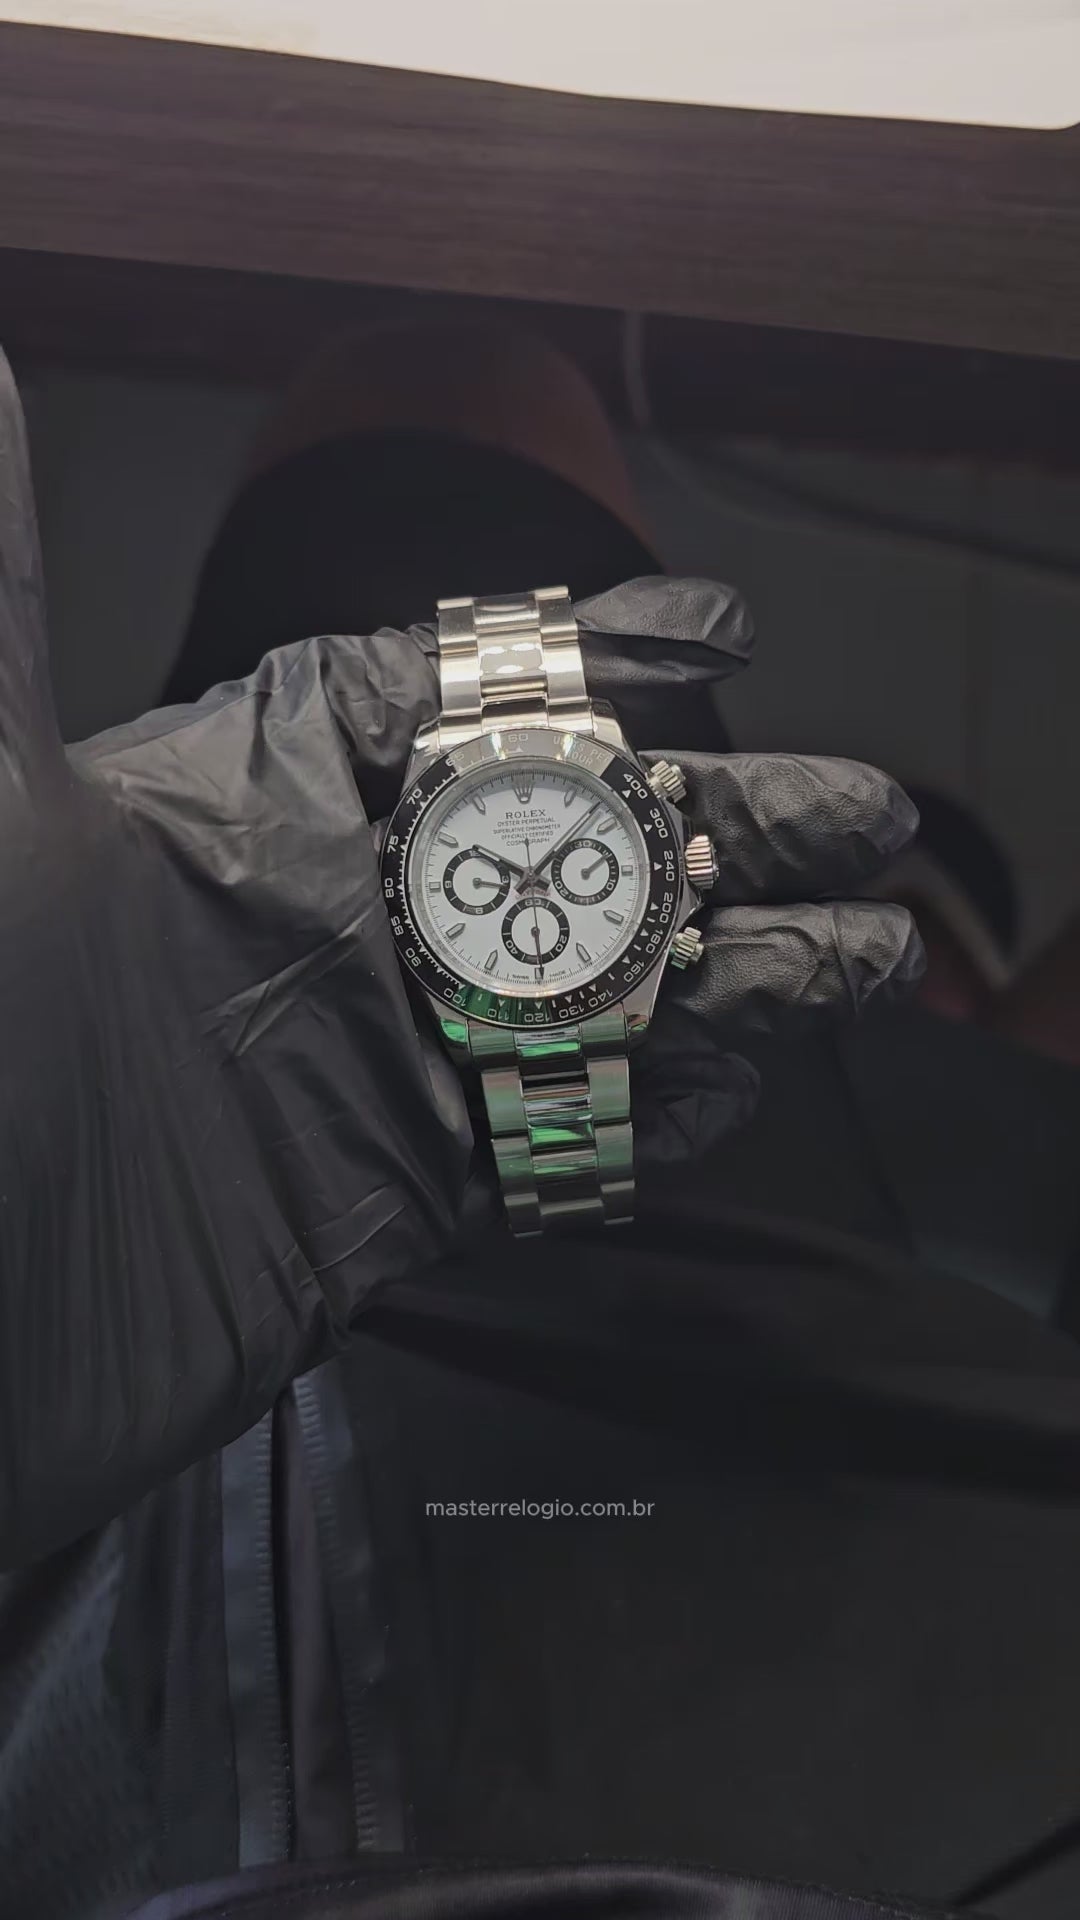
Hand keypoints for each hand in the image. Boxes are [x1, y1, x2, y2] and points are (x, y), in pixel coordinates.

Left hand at [0, 348, 920, 1562]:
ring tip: (866, 956)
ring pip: (584, 1000)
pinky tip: (737, 1090)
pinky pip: (548, 1143)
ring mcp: (361, 1063)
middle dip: (720, 825)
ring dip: (729, 977)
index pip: (444, 695)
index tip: (722, 634)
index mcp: (244, 804)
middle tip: (861, 815)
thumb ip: (6, 593)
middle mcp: (322, 922)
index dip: (588, 659)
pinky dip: (647, 1120)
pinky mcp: (380, 1200)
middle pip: (561, 850)